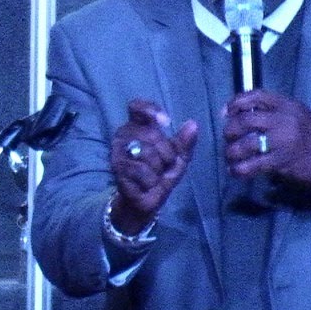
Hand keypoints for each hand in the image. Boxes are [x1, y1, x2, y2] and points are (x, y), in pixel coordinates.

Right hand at [110, 99, 198, 232]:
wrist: (145, 202)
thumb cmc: (160, 174)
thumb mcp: (177, 158)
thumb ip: (184, 142)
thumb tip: (193, 123)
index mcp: (137, 127)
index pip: (136, 107)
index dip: (150, 109)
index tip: (166, 121)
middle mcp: (123, 136)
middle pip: (150, 133)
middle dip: (167, 151)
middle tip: (167, 163)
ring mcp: (118, 153)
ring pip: (146, 153)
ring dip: (159, 168)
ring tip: (155, 176)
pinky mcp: (117, 171)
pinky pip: (141, 171)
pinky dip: (151, 180)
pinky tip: (148, 185)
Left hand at [222, 89, 310, 194]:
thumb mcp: (297, 115)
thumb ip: (274, 112)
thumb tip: (241, 114)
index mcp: (288, 105)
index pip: (256, 96)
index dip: (236, 103)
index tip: (225, 112)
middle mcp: (285, 119)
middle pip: (246, 120)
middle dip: (230, 130)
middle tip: (228, 137)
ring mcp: (283, 141)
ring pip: (247, 144)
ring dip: (232, 151)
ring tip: (229, 155)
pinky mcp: (282, 161)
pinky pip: (254, 164)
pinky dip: (240, 169)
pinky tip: (235, 171)